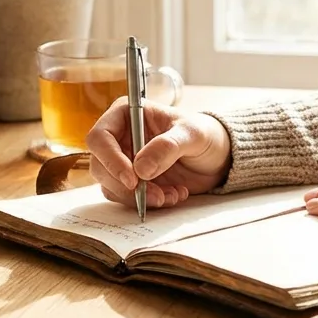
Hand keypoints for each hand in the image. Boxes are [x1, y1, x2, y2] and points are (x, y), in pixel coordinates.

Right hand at [86, 97, 231, 209]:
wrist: (217, 157)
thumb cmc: (204, 134)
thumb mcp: (192, 135)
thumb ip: (167, 146)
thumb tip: (141, 168)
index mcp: (127, 114)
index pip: (100, 137)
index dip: (110, 159)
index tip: (132, 179)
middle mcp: (120, 138)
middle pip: (100, 166)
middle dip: (126, 186)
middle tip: (156, 195)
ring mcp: (124, 161)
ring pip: (111, 186)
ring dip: (139, 198)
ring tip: (171, 195)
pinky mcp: (132, 182)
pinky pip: (127, 198)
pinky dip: (147, 203)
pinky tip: (173, 195)